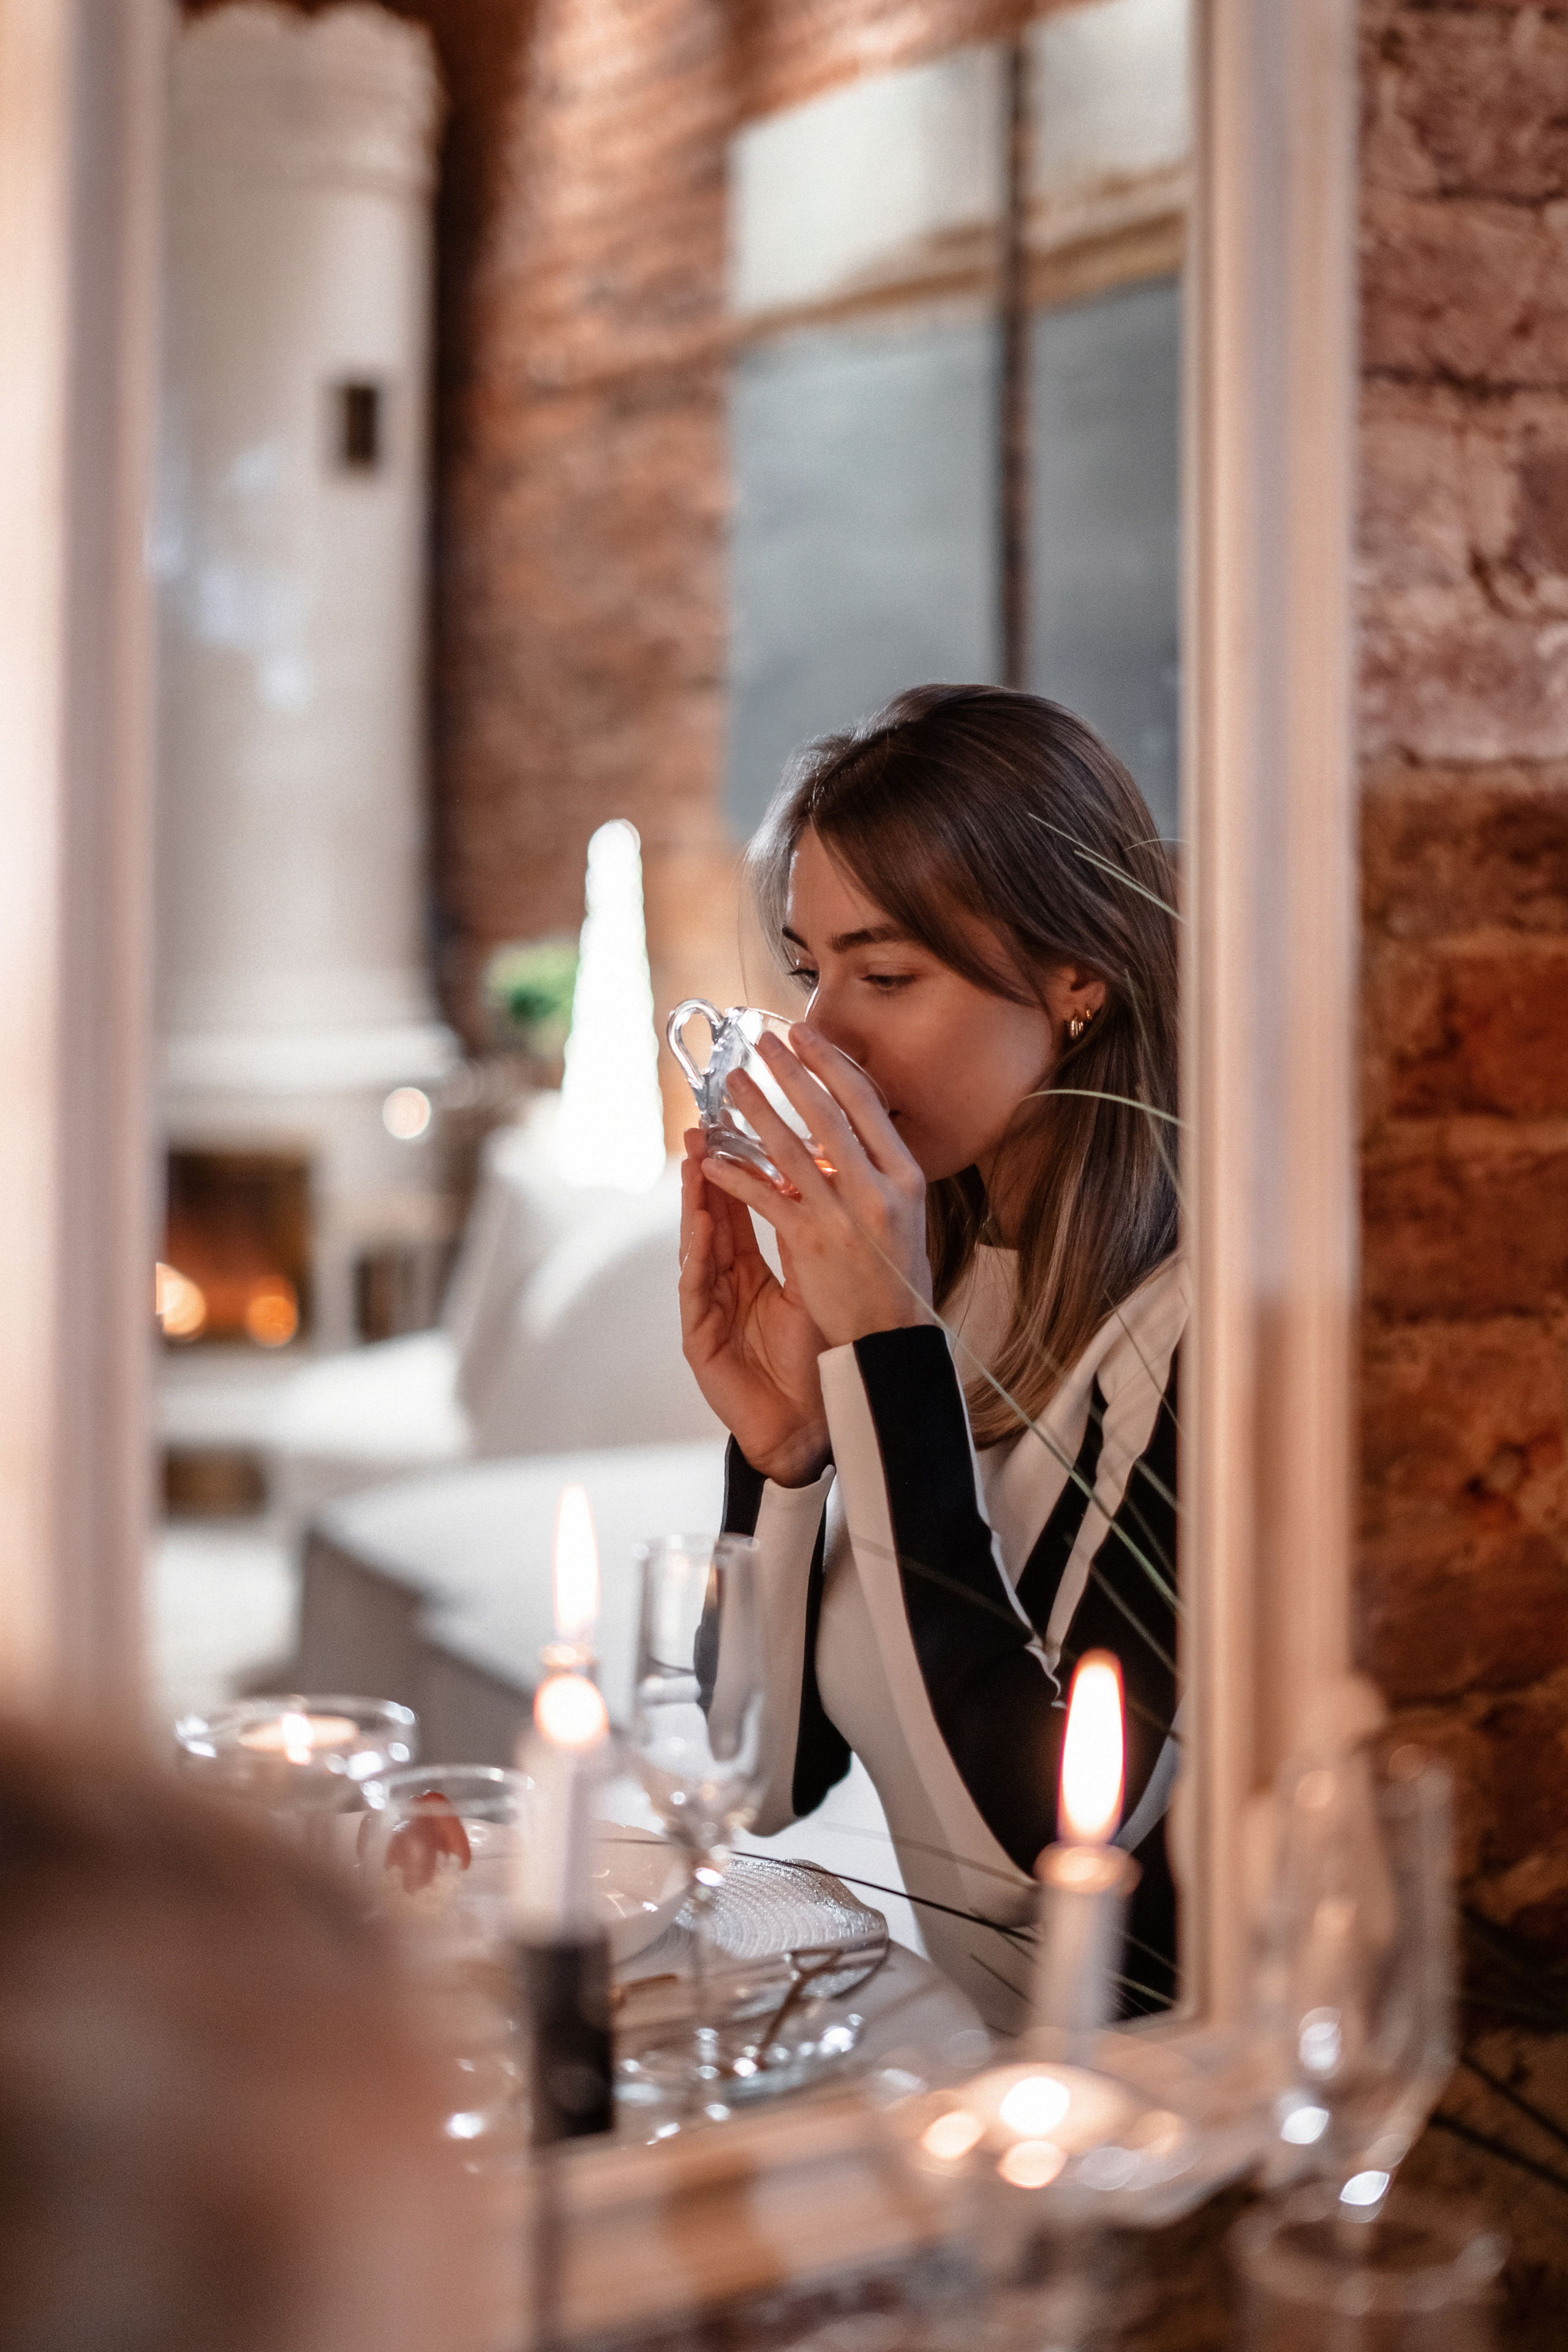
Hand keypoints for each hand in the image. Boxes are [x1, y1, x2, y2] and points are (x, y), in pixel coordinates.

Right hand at [678, 1133, 831, 1486]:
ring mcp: (710, 1311)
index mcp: (753, 1272)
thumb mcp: (814, 1288)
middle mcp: (726, 1286)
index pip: (742, 1211)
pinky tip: (701, 1226)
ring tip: (695, 1162)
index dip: (738, 1170)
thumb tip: (817, 1185)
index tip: (738, 1127)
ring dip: (695, 1204)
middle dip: (707, 1174)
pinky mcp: (700, 1340)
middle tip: (703, 1128)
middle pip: (713, 1220)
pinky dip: (698, 1256)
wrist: (809, 1429)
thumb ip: (805, 1243)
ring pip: (698, 1248)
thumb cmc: (814, 1363)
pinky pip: (697, 1290)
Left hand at [698, 1025, 933, 1348]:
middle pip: (827, 1115)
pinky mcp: (811, 1243)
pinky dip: (737, 1176)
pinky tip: (714, 1161)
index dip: (831, 1065)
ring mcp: (843, 1215)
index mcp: (906, 1175)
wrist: (891, 1336)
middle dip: (790, 1072)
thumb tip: (844, 1129)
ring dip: (755, 1112)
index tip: (806, 1036)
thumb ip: (877, 1171)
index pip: (866, 1103)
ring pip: (789, 1150)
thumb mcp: (906, 1213)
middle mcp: (878, 1189)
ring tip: (731, 1086)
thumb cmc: (896, 1275)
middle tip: (763, 1041)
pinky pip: (766, 1198)